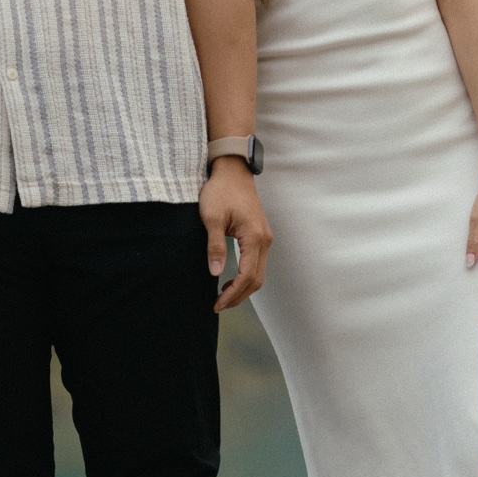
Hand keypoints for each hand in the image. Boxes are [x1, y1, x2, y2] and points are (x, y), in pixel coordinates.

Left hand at [200, 157, 271, 311]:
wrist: (233, 170)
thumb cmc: (221, 190)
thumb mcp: (212, 218)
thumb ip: (215, 246)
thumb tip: (216, 273)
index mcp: (254, 237)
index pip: (247, 275)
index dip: (233, 294)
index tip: (217, 304)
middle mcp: (265, 240)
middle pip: (256, 279)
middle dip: (239, 296)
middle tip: (218, 305)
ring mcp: (265, 237)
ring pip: (258, 273)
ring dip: (243, 288)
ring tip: (223, 296)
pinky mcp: (260, 235)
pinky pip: (257, 263)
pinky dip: (246, 276)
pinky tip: (231, 280)